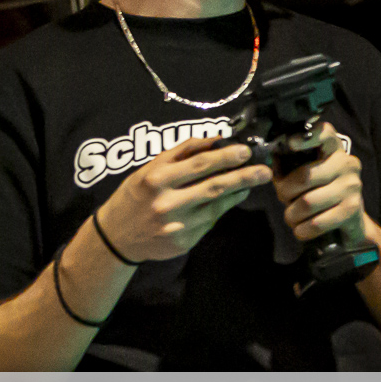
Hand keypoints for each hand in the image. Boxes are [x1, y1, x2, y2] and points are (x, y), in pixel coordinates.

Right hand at [95, 135, 273, 261]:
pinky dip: (224, 208)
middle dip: (244, 176)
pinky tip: (232, 198)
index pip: (199, 164)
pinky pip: (211, 221)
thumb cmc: (136, 195)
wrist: (115, 237)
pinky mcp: (184, 242)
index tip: (246, 150)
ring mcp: (176, 225)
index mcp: (156, 179)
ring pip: (217, 206)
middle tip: (265, 170)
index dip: (226, 156)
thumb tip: (216, 140)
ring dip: (239, 192)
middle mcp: (166, 203)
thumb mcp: (149, 169)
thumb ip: (181, 153)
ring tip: (253, 181)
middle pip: (214, 187)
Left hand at [273, 123, 367, 243]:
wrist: (350, 221)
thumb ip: (287, 165)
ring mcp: (352, 186)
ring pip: (307, 202)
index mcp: (334, 150)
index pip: (325, 133)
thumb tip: (270, 158)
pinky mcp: (352, 209)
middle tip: (284, 200)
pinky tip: (301, 230)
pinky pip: (317, 222)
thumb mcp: (304, 175)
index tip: (291, 143)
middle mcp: (347, 164)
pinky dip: (303, 230)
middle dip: (285, 193)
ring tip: (291, 218)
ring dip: (292, 215)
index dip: (308, 136)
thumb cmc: (320, 193)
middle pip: (304, 176)